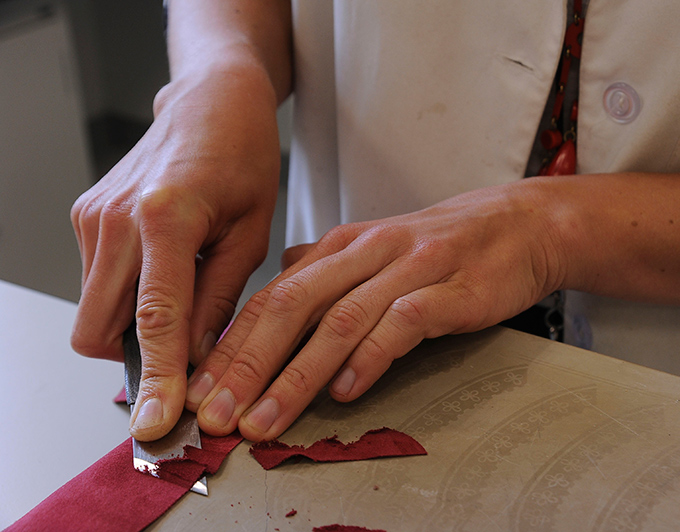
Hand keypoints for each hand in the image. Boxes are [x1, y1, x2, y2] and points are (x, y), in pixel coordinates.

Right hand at [70, 64, 280, 440]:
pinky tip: (168, 267)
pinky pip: (98, 281)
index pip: (153, 320)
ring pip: (94, 310)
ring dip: (134, 324)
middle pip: (98, 330)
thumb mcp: (251, 233)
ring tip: (187, 291)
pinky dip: (128, 295)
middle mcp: (115, 219)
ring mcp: (93, 216)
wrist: (210, 100)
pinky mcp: (87, 215)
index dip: (155, 378)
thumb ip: (218, 300)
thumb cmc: (243, 157)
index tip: (157, 423)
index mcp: (166, 217)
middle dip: (135, 357)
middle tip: (184, 357)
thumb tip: (194, 359)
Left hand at [185, 181, 565, 440]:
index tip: (200, 391)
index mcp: (340, 247)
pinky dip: (370, 358)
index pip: (270, 297)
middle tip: (217, 415)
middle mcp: (365, 253)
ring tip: (266, 420)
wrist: (517, 225)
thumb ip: (326, 270)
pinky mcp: (449, 288)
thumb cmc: (443, 246)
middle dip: (246, 366)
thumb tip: (279, 281)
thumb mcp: (375, 248)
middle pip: (291, 307)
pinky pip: (401, 323)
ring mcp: (408, 268)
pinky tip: (347, 390)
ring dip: (296, 376)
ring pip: (339, 320)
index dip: (230, 346)